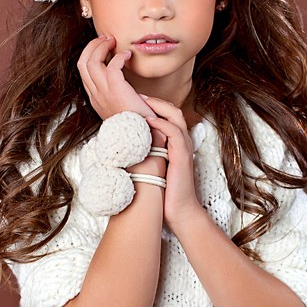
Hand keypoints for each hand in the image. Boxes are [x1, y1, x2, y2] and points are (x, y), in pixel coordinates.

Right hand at [77, 35, 155, 120]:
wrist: (138, 139)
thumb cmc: (134, 123)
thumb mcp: (119, 109)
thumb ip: (115, 95)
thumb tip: (122, 82)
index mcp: (95, 98)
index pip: (83, 71)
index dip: (90, 55)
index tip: (102, 48)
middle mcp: (95, 94)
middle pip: (82, 62)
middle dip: (92, 46)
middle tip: (106, 39)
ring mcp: (103, 92)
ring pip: (91, 60)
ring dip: (101, 46)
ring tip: (112, 41)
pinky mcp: (116, 89)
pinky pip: (112, 65)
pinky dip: (119, 56)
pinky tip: (128, 55)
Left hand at [143, 96, 201, 230]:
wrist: (178, 211)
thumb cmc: (163, 192)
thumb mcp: (151, 167)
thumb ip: (143, 152)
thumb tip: (122, 146)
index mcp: (175, 143)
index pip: (166, 114)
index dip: (152, 105)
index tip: (133, 101)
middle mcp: (182, 142)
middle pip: (172, 109)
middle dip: (154, 100)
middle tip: (136, 95)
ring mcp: (184, 148)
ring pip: (175, 116)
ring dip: (157, 106)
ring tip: (141, 102)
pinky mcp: (182, 155)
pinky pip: (175, 132)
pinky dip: (162, 123)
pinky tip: (148, 120)